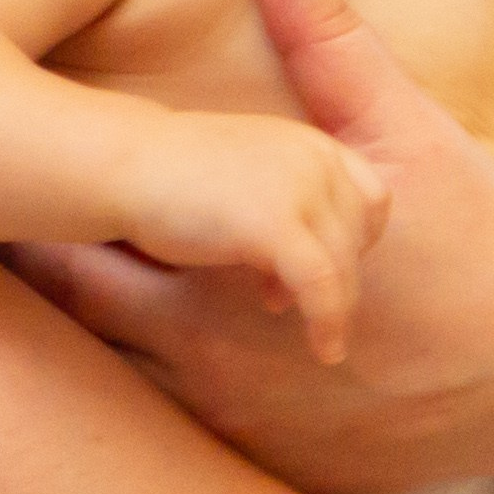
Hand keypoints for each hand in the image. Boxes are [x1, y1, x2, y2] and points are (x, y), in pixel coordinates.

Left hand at [16, 0, 493, 492]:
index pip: (59, 242)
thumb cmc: (484, 242)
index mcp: (219, 277)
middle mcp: (205, 370)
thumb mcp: (408, 132)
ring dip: (74, 347)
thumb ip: (331, 42)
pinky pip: (165, 451)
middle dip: (30, 271)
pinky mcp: (263, 474)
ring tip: (40, 285)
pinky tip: (122, 366)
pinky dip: (135, 413)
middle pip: (59, 325)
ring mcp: (231, 434)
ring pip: (101, 395)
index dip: (12, 203)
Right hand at [112, 101, 386, 365]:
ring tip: (323, 342)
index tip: (330, 270)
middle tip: (302, 306)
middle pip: (359, 238)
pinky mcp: (276, 224)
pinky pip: (322, 284)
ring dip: (337, 311)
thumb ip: (282, 213)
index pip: (371, 199)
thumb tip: (289, 281)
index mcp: (310, 144)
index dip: (358, 242)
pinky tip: (323, 348)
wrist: (122, 166)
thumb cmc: (170, 183)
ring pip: (345, 267)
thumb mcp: (245, 183)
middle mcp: (314, 159)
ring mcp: (299, 188)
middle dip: (340, 279)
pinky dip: (327, 321)